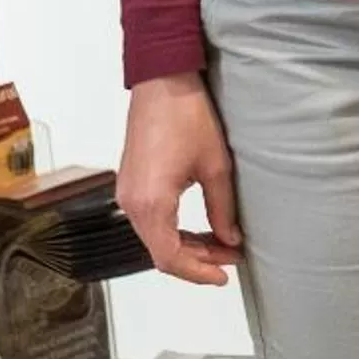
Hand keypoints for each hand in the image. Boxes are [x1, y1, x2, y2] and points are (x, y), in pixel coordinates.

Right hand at [117, 73, 243, 285]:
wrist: (162, 82)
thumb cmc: (188, 117)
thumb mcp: (215, 166)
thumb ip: (222, 208)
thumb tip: (231, 240)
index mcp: (150, 204)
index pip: (170, 258)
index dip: (197, 273)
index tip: (224, 277)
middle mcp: (131, 204)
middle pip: (161, 252)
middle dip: (197, 260)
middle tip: (231, 259)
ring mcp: (127, 194)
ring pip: (155, 238)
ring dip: (187, 246)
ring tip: (222, 246)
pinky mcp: (130, 184)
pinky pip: (151, 221)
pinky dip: (174, 230)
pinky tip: (201, 229)